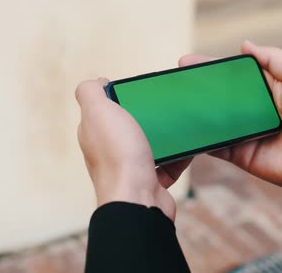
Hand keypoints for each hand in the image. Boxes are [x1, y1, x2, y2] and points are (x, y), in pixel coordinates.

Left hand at [75, 78, 190, 220]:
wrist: (138, 199)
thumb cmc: (118, 155)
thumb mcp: (97, 112)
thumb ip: (90, 92)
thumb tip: (97, 82)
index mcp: (95, 132)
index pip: (105, 108)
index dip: (120, 95)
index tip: (139, 88)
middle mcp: (110, 150)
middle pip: (131, 124)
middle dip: (148, 113)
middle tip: (165, 102)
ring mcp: (131, 166)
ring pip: (152, 142)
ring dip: (166, 132)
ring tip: (181, 119)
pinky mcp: (153, 180)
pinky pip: (170, 161)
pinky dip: (181, 153)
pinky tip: (191, 142)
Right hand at [179, 42, 281, 209]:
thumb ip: (273, 58)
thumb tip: (244, 44)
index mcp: (267, 87)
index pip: (233, 74)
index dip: (211, 67)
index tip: (187, 61)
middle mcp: (253, 108)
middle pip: (218, 96)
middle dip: (195, 87)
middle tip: (171, 80)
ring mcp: (245, 131)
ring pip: (213, 119)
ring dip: (193, 111)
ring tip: (168, 102)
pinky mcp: (240, 153)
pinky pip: (214, 144)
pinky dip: (198, 138)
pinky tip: (180, 129)